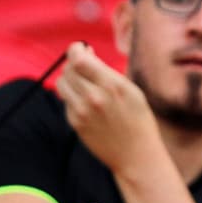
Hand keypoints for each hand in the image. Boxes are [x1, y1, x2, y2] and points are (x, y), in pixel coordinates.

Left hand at [56, 42, 164, 175]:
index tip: (80, 48)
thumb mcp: (132, 91)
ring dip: (69, 77)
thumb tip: (87, 55)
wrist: (136, 154)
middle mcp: (94, 97)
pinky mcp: (75, 122)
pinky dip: (72, 95)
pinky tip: (85, 99)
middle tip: (84, 64)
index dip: (76, 50)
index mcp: (112, 85)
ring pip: (62, 82)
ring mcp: (82, 111)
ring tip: (83, 81)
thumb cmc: (139, 120)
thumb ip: (108, 73)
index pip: (80, 59)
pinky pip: (66, 100)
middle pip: (69, 69)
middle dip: (74, 62)